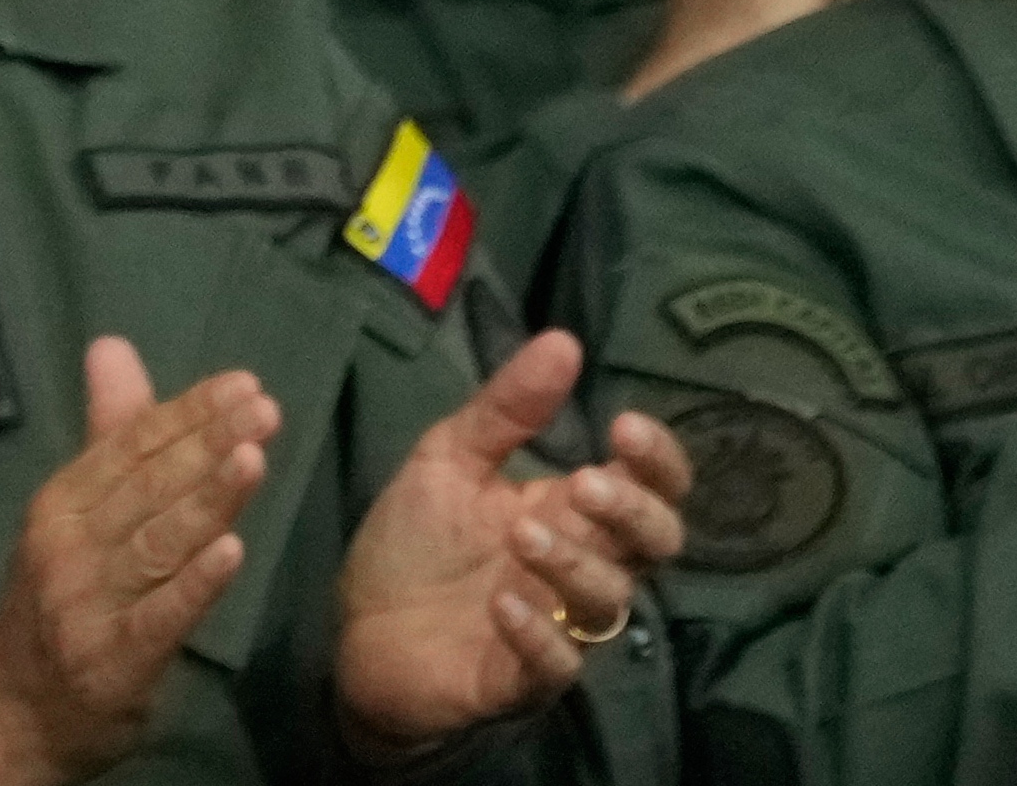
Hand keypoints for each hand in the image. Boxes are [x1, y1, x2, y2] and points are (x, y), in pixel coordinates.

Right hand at [0, 338, 275, 785]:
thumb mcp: (72, 513)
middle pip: (148, 485)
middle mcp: (70, 542)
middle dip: (207, 444)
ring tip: (253, 459)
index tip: (244, 384)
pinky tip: (232, 551)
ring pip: (155, 542)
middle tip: (263, 409)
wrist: (12, 710)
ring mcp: (88, 602)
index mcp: (62, 501)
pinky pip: (158, 616)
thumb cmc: (56, 600)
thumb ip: (106, 434)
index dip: (189, 413)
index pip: (131, 444)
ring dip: (206, 500)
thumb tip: (113, 346)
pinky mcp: (112, 660)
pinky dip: (194, 583)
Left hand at [331, 330, 686, 750]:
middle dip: (635, 510)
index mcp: (573, 510)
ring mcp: (559, 625)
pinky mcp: (523, 678)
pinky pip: (559, 666)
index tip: (625, 427)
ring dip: (574, 564)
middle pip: (657, 544)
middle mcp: (583, 566)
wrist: (359, 629)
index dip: (657, 460)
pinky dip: (538, 636)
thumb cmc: (416, 541)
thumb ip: (507, 408)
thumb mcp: (450, 458)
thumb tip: (564, 339)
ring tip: (520, 533)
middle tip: (585, 485)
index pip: (651, 486)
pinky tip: (502, 605)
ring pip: (609, 601)